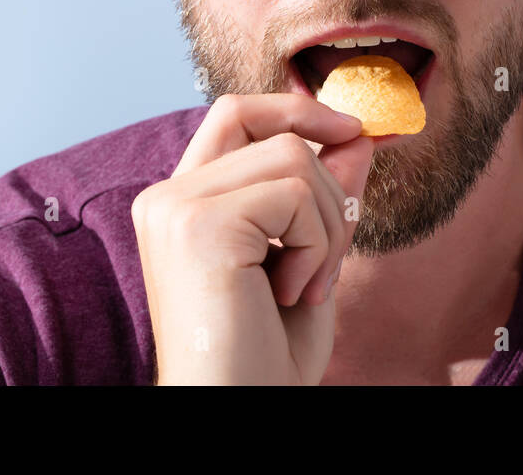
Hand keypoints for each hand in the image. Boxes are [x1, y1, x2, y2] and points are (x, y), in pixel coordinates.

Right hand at [131, 93, 373, 384]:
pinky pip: (296, 194)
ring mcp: (176, 207)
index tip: (353, 131)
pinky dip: (317, 246)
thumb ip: (325, 197)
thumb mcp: (308, 259)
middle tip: (329, 260)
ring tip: (307, 288)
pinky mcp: (197, 223)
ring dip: (327, 226)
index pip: (237, 114)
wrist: (238, 412)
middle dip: (330, 188)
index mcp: (181, 204)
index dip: (297, 110)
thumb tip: (356, 134)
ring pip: (293, 156)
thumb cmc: (266, 357)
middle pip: (274, 130)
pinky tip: (291, 295)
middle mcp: (166, 197)